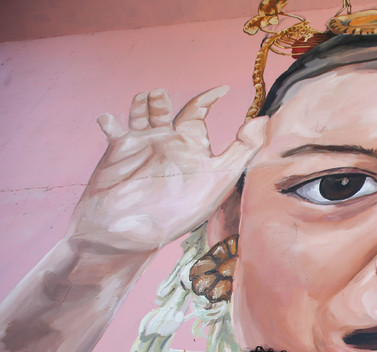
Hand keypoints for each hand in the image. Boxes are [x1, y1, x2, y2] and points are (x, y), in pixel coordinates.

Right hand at [70, 87, 267, 252]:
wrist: (134, 235)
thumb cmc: (179, 212)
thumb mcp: (218, 179)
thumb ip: (242, 151)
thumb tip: (264, 122)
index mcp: (191, 148)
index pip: (199, 115)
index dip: (209, 99)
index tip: (223, 89)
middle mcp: (168, 143)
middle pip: (168, 110)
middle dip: (162, 100)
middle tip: (160, 96)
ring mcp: (142, 145)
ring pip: (142, 113)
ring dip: (142, 104)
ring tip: (146, 101)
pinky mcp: (118, 150)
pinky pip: (112, 127)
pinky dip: (108, 120)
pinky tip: (108, 119)